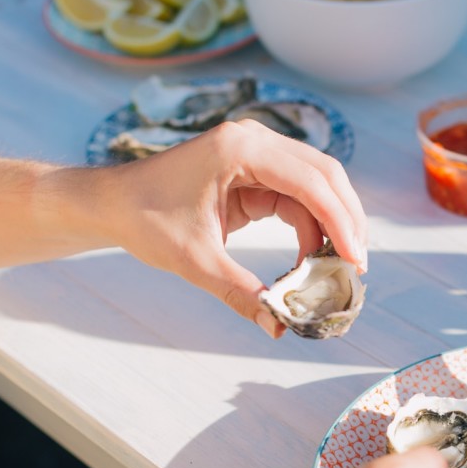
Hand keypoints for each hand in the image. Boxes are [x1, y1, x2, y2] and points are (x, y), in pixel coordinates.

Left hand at [107, 119, 367, 337]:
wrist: (110, 203)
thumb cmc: (143, 220)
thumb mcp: (194, 260)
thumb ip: (240, 292)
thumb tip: (277, 327)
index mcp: (239, 149)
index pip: (310, 182)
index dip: (339, 222)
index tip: (354, 261)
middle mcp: (254, 141)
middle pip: (325, 175)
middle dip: (346, 221)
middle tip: (355, 267)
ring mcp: (256, 152)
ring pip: (317, 184)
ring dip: (331, 224)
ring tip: (337, 267)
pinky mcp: (255, 170)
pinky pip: (297, 195)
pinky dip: (310, 226)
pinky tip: (311, 258)